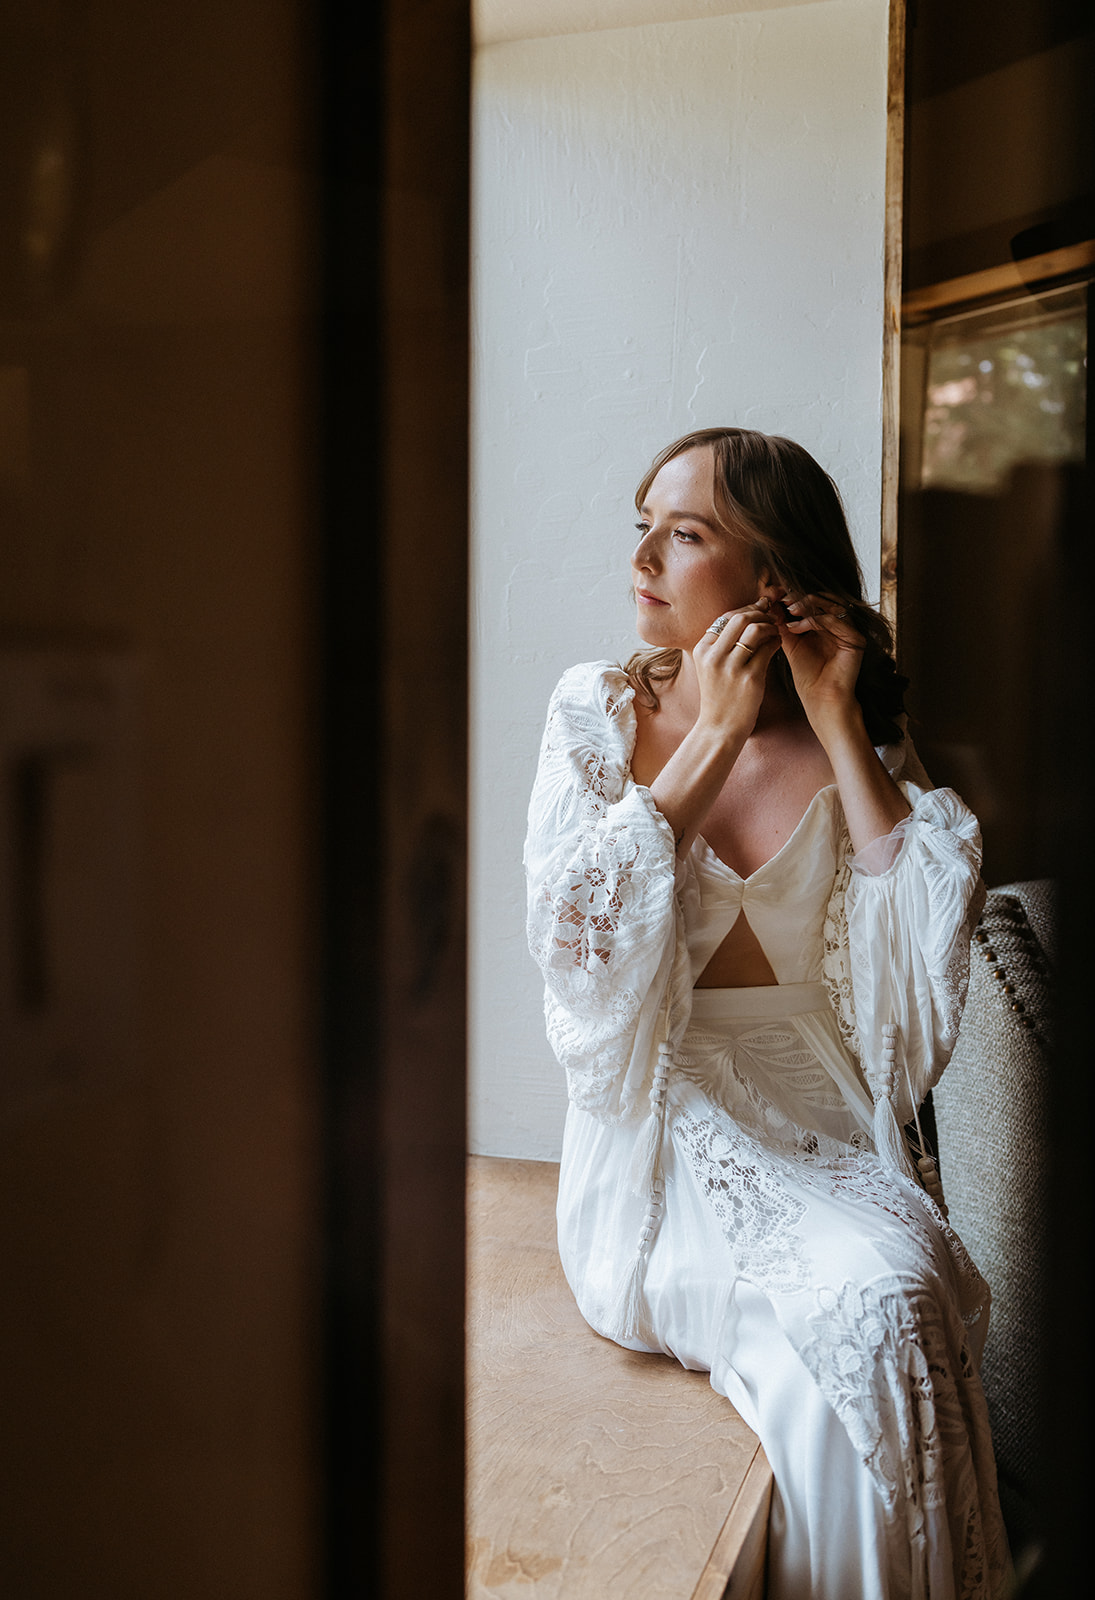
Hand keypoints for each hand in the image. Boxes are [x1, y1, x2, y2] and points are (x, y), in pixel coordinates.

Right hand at [692, 597, 782, 738]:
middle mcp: (714, 657)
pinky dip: (776, 641)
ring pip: (755, 630)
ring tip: (774, 631)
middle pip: (740, 618)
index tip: (759, 609)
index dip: (746, 609)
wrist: (719, 728)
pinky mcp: (750, 679)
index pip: (725, 617)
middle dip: (759, 613)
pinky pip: (767, 649)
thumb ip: (722, 644)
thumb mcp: (710, 667)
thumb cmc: (719, 696)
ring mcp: (731, 668)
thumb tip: (746, 615)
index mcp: (702, 650)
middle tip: (770, 617)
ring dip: (769, 626)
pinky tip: (777, 644)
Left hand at [773, 588, 864, 729]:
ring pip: (832, 605)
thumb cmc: (808, 677)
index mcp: (827, 624)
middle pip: (824, 598)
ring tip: (789, 611)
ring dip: (808, 605)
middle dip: (801, 596)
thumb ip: (783, 624)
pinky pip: (836, 621)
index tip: (776, 596)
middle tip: (782, 599)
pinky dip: (815, 620)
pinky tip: (796, 628)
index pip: (814, 600)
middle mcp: (841, 625)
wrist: (821, 700)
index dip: (796, 596)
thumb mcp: (791, 644)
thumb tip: (769, 603)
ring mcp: (850, 631)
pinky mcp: (857, 640)